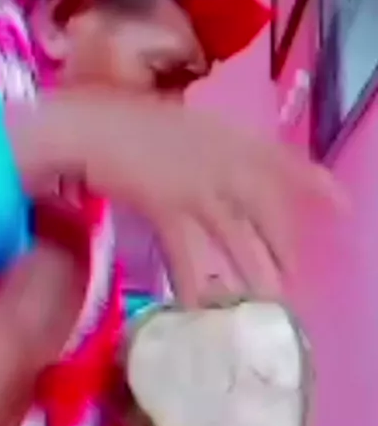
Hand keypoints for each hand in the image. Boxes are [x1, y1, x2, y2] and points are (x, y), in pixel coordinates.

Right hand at [79, 91, 345, 303]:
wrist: (83, 126)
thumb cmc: (119, 120)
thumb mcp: (174, 128)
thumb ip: (199, 153)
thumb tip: (212, 185)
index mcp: (225, 135)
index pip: (282, 159)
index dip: (314, 182)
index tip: (341, 204)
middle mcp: (221, 157)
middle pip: (266, 208)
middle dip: (282, 246)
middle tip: (292, 279)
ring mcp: (197, 181)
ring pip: (237, 235)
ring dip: (253, 272)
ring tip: (268, 303)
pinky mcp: (168, 204)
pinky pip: (189, 251)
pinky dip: (193, 280)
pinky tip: (201, 305)